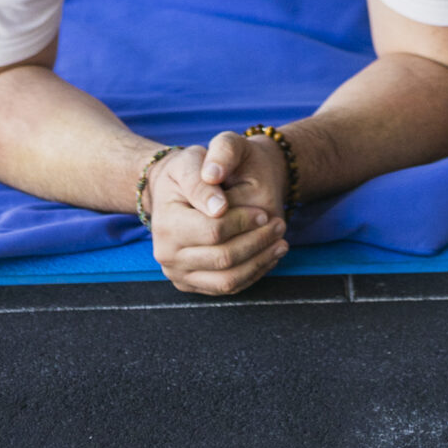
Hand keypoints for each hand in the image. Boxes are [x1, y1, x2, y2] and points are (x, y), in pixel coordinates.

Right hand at [149, 135, 289, 295]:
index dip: (243, 222)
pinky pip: (225, 287)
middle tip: (280, 226)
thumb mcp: (191, 160)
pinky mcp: (191, 283)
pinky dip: (251, 274)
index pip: (213, 231)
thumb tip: (219, 207)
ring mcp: (178, 273)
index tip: (264, 213)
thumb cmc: (188, 171)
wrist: (173, 191)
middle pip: (222, 258)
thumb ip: (202, 181)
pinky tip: (268, 256)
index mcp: (167, 223)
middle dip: (257, 242)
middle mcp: (168, 254)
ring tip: (280, 243)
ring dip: (259, 262)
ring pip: (227, 279)